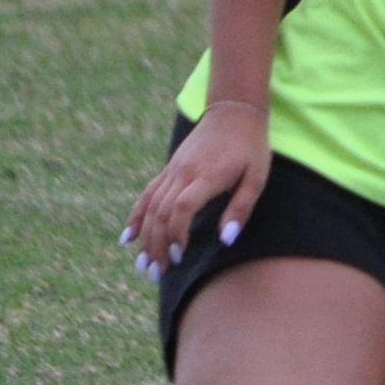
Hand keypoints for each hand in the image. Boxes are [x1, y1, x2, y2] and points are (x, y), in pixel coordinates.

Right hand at [125, 102, 271, 272]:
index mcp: (207, 176)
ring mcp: (172, 171)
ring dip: (145, 238)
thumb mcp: (256, 177)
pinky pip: (147, 195)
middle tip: (157, 272)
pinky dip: (136, 217)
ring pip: (150, 207)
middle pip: (161, 213)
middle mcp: (183, 173)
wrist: (233, 111)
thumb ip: (241, 208)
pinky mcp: (168, 170)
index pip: (182, 208)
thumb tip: (226, 240)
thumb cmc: (250, 147)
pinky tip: (128, 238)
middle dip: (157, 245)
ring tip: (143, 265)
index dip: (177, 234)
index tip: (179, 257)